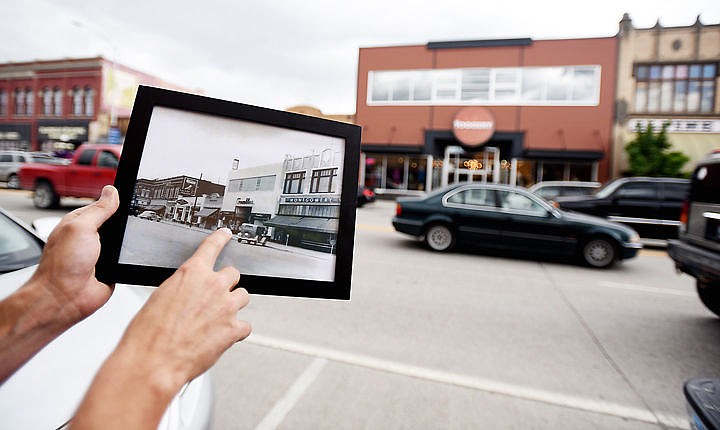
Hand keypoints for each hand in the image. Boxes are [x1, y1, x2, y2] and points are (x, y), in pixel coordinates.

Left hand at [0, 185, 118, 382]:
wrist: (64, 299)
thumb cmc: (61, 266)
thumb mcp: (81, 227)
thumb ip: (99, 210)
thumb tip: (112, 192)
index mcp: (80, 223)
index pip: (104, 205)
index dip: (118, 201)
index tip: (134, 196)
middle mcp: (91, 237)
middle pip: (118, 223)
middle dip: (126, 224)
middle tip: (134, 222)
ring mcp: (102, 254)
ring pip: (125, 242)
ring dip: (128, 244)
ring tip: (127, 244)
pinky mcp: (112, 269)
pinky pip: (128, 260)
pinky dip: (131, 260)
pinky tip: (129, 259)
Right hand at [118, 227, 251, 384]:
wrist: (153, 361)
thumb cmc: (149, 334)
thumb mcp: (160, 297)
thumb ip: (182, 289)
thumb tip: (190, 292)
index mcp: (192, 273)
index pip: (212, 247)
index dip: (221, 239)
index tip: (227, 235)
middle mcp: (213, 286)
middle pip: (233, 274)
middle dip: (224, 284)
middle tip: (213, 299)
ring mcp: (226, 307)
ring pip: (242, 296)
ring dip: (232, 306)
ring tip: (216, 320)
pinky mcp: (234, 329)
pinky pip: (245, 325)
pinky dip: (236, 331)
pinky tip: (222, 337)